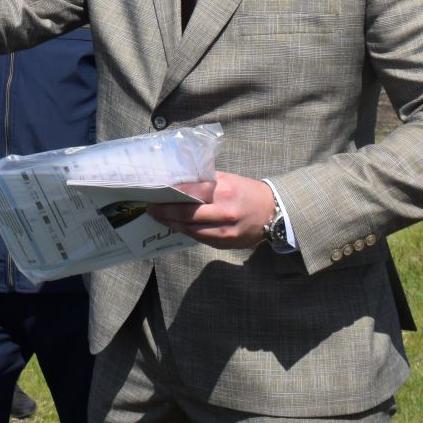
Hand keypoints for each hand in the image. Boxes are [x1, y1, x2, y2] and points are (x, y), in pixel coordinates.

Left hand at [147, 171, 274, 248]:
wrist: (272, 212)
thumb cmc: (246, 191)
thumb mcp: (227, 179)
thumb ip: (204, 181)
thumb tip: (178, 181)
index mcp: (223, 191)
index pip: (188, 193)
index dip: (168, 195)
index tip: (154, 194)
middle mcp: (223, 212)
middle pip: (185, 215)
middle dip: (164, 212)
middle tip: (150, 209)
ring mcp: (224, 231)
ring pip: (190, 229)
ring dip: (172, 224)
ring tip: (160, 217)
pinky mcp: (225, 243)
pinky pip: (199, 238)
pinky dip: (186, 231)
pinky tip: (177, 226)